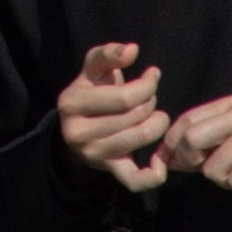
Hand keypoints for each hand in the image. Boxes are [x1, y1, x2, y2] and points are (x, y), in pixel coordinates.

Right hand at [56, 42, 169, 192]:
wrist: (79, 125)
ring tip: (158, 116)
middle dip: (151, 103)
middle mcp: (77, 132)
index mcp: (71, 103)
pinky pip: (135, 181)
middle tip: (152, 97)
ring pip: (138, 141)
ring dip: (158, 125)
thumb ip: (110, 53)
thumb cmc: (91, 89)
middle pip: (133, 118)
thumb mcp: (94, 67)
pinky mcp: (108, 171)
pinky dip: (154, 174)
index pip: (123, 97)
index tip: (151, 77)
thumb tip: (132, 50)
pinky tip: (160, 159)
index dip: (146, 86)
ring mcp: (92, 154)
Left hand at [156, 95, 231, 196]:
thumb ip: (205, 145)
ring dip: (225, 180)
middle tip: (210, 172)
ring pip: (213, 167)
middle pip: (191, 138)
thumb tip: (167, 158)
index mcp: (230, 105)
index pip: (185, 120)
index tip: (175, 163)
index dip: (173, 145)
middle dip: (191, 162)